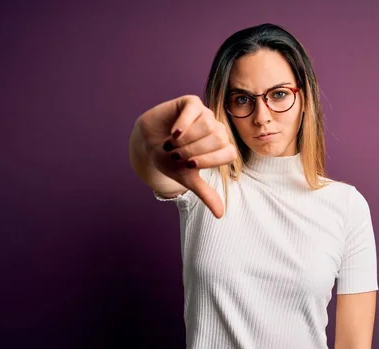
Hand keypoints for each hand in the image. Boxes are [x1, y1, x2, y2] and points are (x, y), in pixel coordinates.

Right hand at [135, 95, 236, 217]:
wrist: (149, 143)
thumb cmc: (171, 159)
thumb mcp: (188, 178)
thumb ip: (205, 193)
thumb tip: (220, 214)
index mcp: (221, 147)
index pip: (229, 153)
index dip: (210, 160)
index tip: (189, 165)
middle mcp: (217, 129)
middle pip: (217, 138)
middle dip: (194, 150)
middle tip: (176, 155)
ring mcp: (205, 114)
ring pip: (207, 125)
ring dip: (187, 139)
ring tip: (172, 144)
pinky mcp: (191, 103)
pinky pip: (195, 109)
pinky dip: (185, 122)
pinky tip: (174, 132)